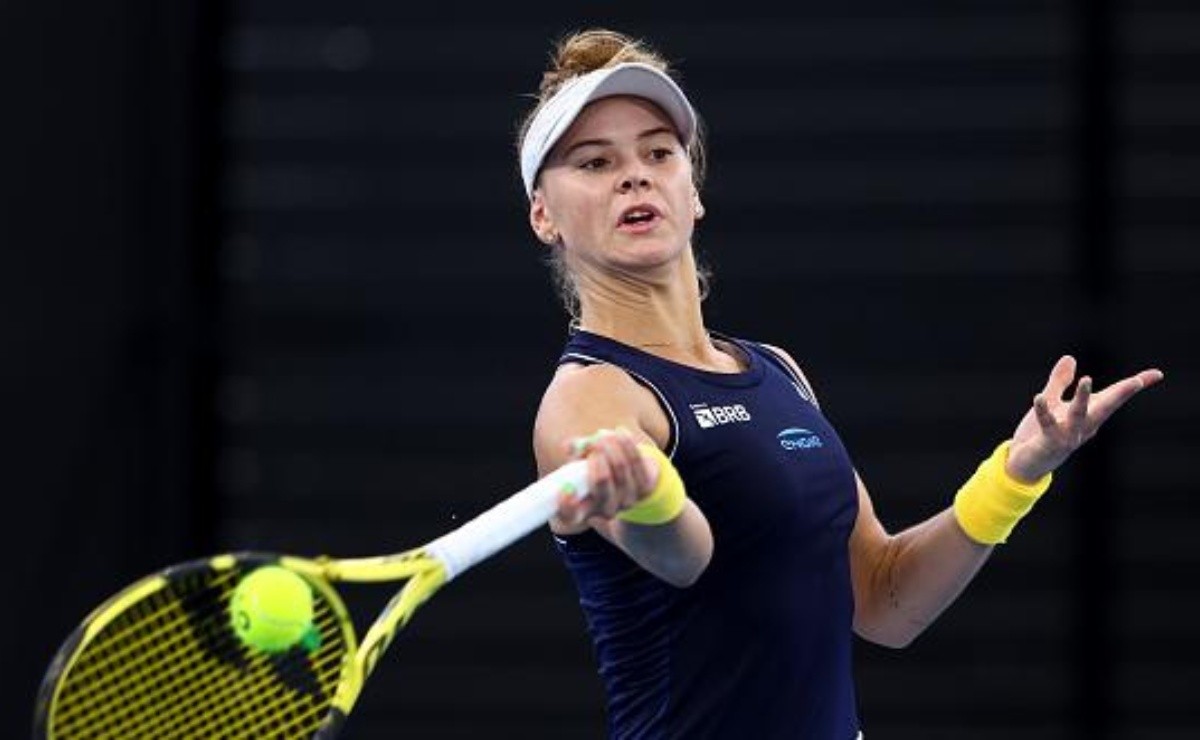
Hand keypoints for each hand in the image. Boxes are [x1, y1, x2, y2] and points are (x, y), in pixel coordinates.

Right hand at [556, 428, 658, 525]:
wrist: (629, 478)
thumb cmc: (596, 470)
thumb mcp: (580, 465)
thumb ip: (574, 455)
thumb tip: (570, 446)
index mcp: (584, 509)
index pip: (571, 516)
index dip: (567, 506)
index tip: (566, 488)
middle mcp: (606, 510)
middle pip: (601, 484)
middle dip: (597, 459)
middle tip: (593, 444)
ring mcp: (627, 501)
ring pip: (620, 468)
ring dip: (612, 446)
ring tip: (603, 434)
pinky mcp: (644, 489)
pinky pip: (636, 461)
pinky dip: (627, 444)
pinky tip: (620, 432)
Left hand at [1006, 355, 1163, 481]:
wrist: (1026, 464)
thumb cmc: (1041, 433)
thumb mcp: (1053, 402)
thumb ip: (1060, 381)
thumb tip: (1070, 357)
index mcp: (1089, 415)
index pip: (1114, 396)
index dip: (1134, 385)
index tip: (1157, 374)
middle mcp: (1085, 426)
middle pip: (1106, 407)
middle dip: (1122, 394)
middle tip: (1137, 381)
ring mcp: (1070, 435)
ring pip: (1080, 415)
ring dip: (1084, 398)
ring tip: (1087, 380)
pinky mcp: (1050, 442)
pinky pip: (1048, 425)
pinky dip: (1044, 411)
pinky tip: (1038, 397)